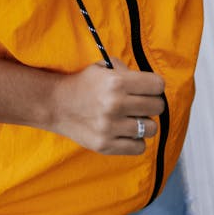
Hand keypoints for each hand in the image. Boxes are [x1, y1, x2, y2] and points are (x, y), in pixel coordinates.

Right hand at [48, 58, 165, 154]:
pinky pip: (139, 147)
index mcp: (116, 82)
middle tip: (141, 103)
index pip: (157, 85)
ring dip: (144, 123)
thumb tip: (151, 84)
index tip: (148, 88)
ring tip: (132, 119)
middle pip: (157, 107)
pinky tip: (125, 132)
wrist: (56, 104)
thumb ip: (128, 71)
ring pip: (151, 129)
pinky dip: (135, 140)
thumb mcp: (104, 66)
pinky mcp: (105, 145)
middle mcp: (115, 104)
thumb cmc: (84, 83)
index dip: (155, 86)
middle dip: (152, 103)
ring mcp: (110, 127)